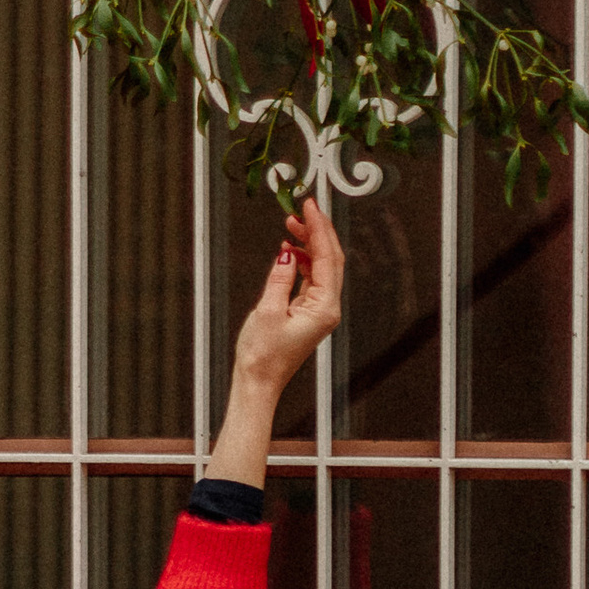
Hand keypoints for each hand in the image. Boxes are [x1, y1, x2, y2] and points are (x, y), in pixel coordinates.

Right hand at [204, 198, 343, 486]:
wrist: (258, 383)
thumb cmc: (262, 355)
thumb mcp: (267, 310)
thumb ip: (280, 276)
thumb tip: (288, 250)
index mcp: (324, 307)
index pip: (326, 257)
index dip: (318, 228)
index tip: (310, 206)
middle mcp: (328, 308)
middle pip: (330, 259)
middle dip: (318, 231)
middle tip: (302, 208)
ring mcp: (321, 310)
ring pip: (322, 266)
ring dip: (309, 244)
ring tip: (291, 224)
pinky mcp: (310, 313)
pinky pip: (313, 278)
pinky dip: (304, 260)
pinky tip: (291, 249)